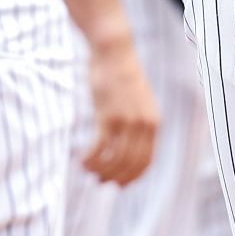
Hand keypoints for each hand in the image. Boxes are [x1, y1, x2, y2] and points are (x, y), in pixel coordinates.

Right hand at [79, 37, 158, 185]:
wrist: (114, 51)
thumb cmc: (121, 73)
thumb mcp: (138, 99)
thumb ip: (138, 121)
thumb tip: (129, 141)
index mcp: (153, 122)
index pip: (146, 161)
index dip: (132, 177)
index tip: (119, 184)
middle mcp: (143, 125)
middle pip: (130, 164)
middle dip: (114, 177)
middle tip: (100, 181)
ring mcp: (126, 121)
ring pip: (114, 159)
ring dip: (100, 170)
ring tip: (88, 170)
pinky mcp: (108, 116)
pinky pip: (100, 148)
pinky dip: (90, 159)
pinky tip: (81, 160)